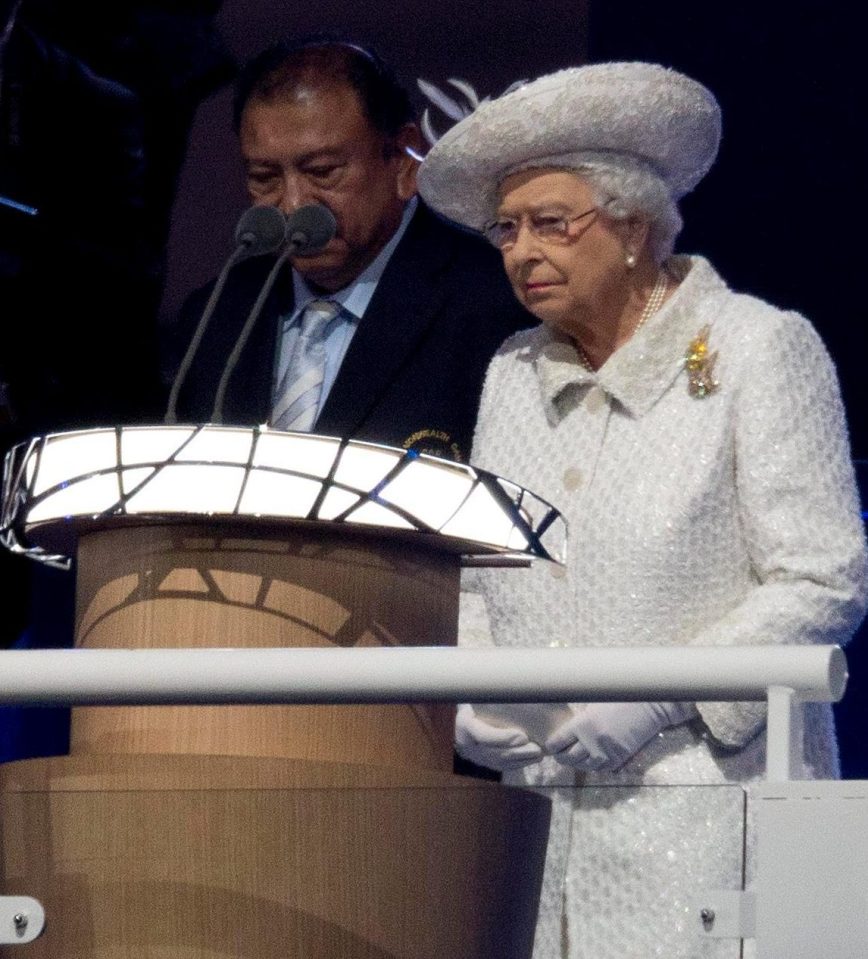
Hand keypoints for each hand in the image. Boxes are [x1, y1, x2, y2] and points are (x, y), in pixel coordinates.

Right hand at [455, 703, 544, 770]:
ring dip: (522, 759)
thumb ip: (494, 695)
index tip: (523, 736)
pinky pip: (503, 767)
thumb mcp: (482, 695)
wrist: (471, 711)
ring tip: (539, 754)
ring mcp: (475, 756)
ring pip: (500, 763)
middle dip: (518, 752)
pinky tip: (532, 759)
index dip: (503, 738)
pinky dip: (519, 764)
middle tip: (537, 748)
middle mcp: (466, 744)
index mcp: (464, 724)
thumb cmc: (482, 698)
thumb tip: (512, 682)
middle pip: (494, 753)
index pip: (483, 735)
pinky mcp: (485, 763)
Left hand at [544, 701, 695, 771]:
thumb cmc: (619, 699)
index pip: (557, 743)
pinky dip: (595, 766)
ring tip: (575, 758)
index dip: (553, 746)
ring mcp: (606, 753)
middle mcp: (591, 742)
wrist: (648, 706)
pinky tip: (592, 759)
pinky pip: (601, 769)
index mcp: (582, 724)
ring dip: (578, 763)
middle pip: (568, 758)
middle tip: (560, 754)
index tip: (552, 745)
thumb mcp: (593, 706)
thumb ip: (580, 720)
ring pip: (584, 766)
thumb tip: (565, 730)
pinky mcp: (619, 759)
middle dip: (562, 757)